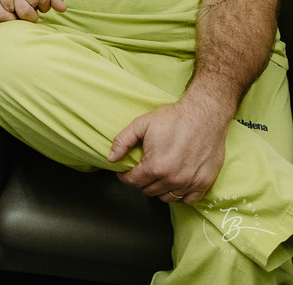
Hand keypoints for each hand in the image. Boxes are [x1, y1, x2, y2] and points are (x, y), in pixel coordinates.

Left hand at [108, 96, 229, 204]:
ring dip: (158, 189)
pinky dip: (179, 195)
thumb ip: (122, 141)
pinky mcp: (205, 183)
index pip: (133, 181)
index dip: (125, 177)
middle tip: (140, 172)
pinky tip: (174, 184)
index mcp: (155, 167)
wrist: (204, 115)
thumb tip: (111, 158)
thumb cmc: (173, 118)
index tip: (124, 172)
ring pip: (166, 197)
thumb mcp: (141, 124)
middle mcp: (172, 179)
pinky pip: (188, 200)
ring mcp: (190, 183)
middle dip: (140, 182)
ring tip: (156, 176)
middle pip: (148, 190)